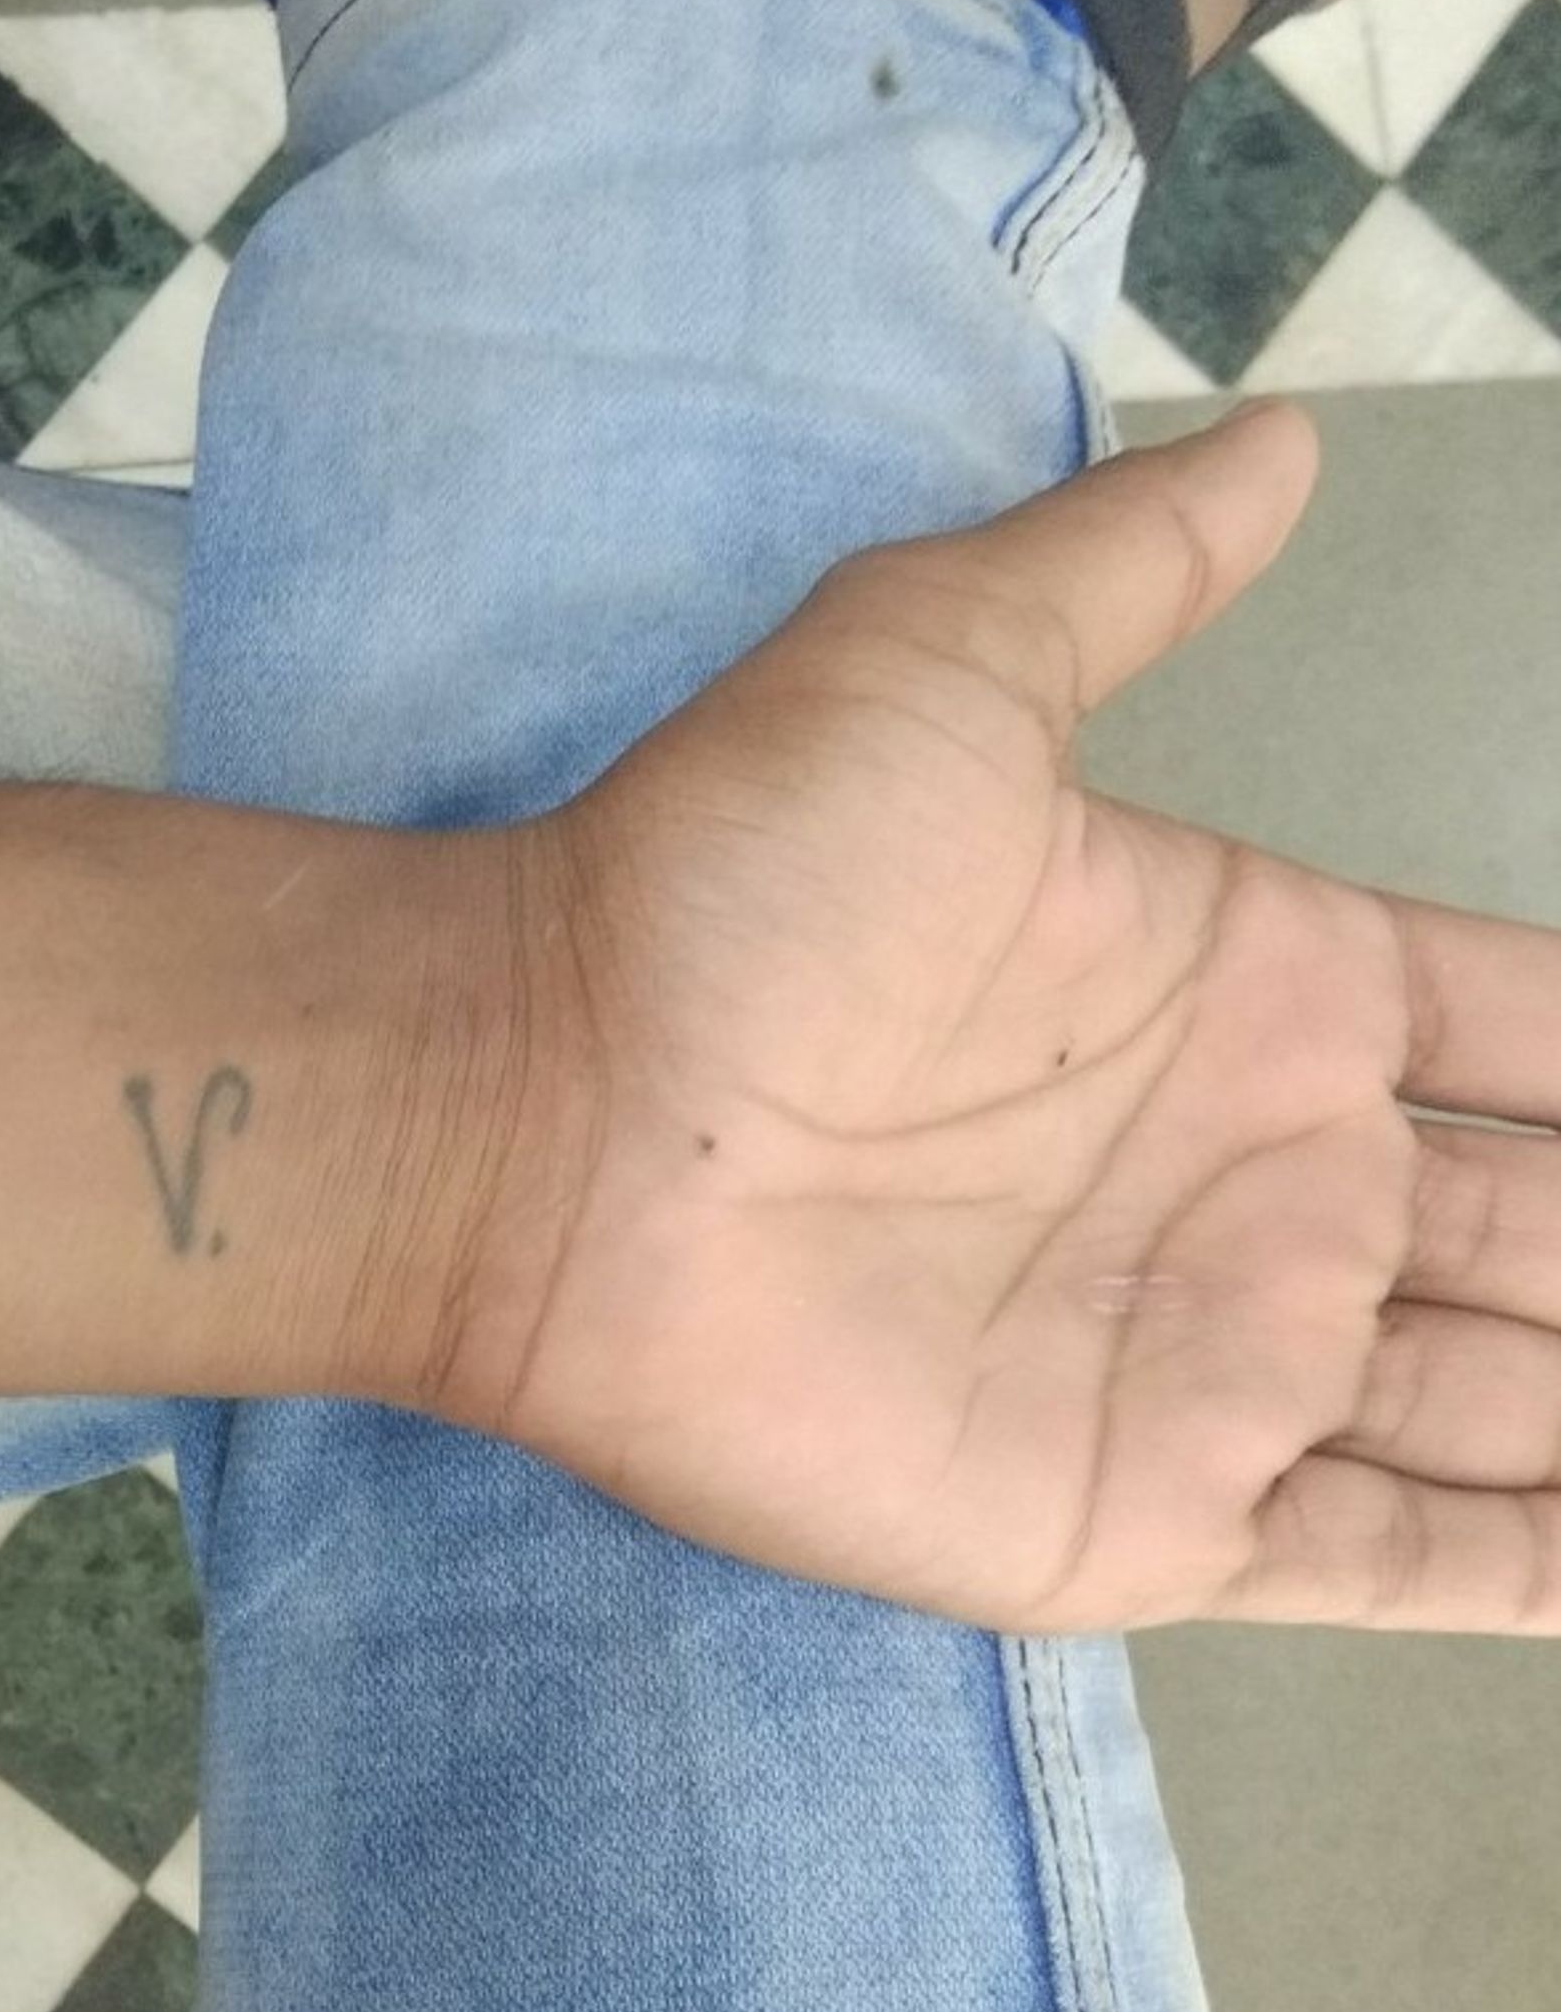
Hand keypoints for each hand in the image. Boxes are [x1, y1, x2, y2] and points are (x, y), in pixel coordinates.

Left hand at [461, 406, 1560, 1633]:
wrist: (549, 1113)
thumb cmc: (732, 886)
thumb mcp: (942, 663)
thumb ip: (1129, 566)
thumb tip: (1291, 439)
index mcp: (1259, 988)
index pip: (1540, 1030)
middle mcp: (1266, 1183)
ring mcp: (1214, 1358)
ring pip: (1523, 1409)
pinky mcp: (1142, 1517)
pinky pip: (1402, 1563)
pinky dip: (1543, 1572)